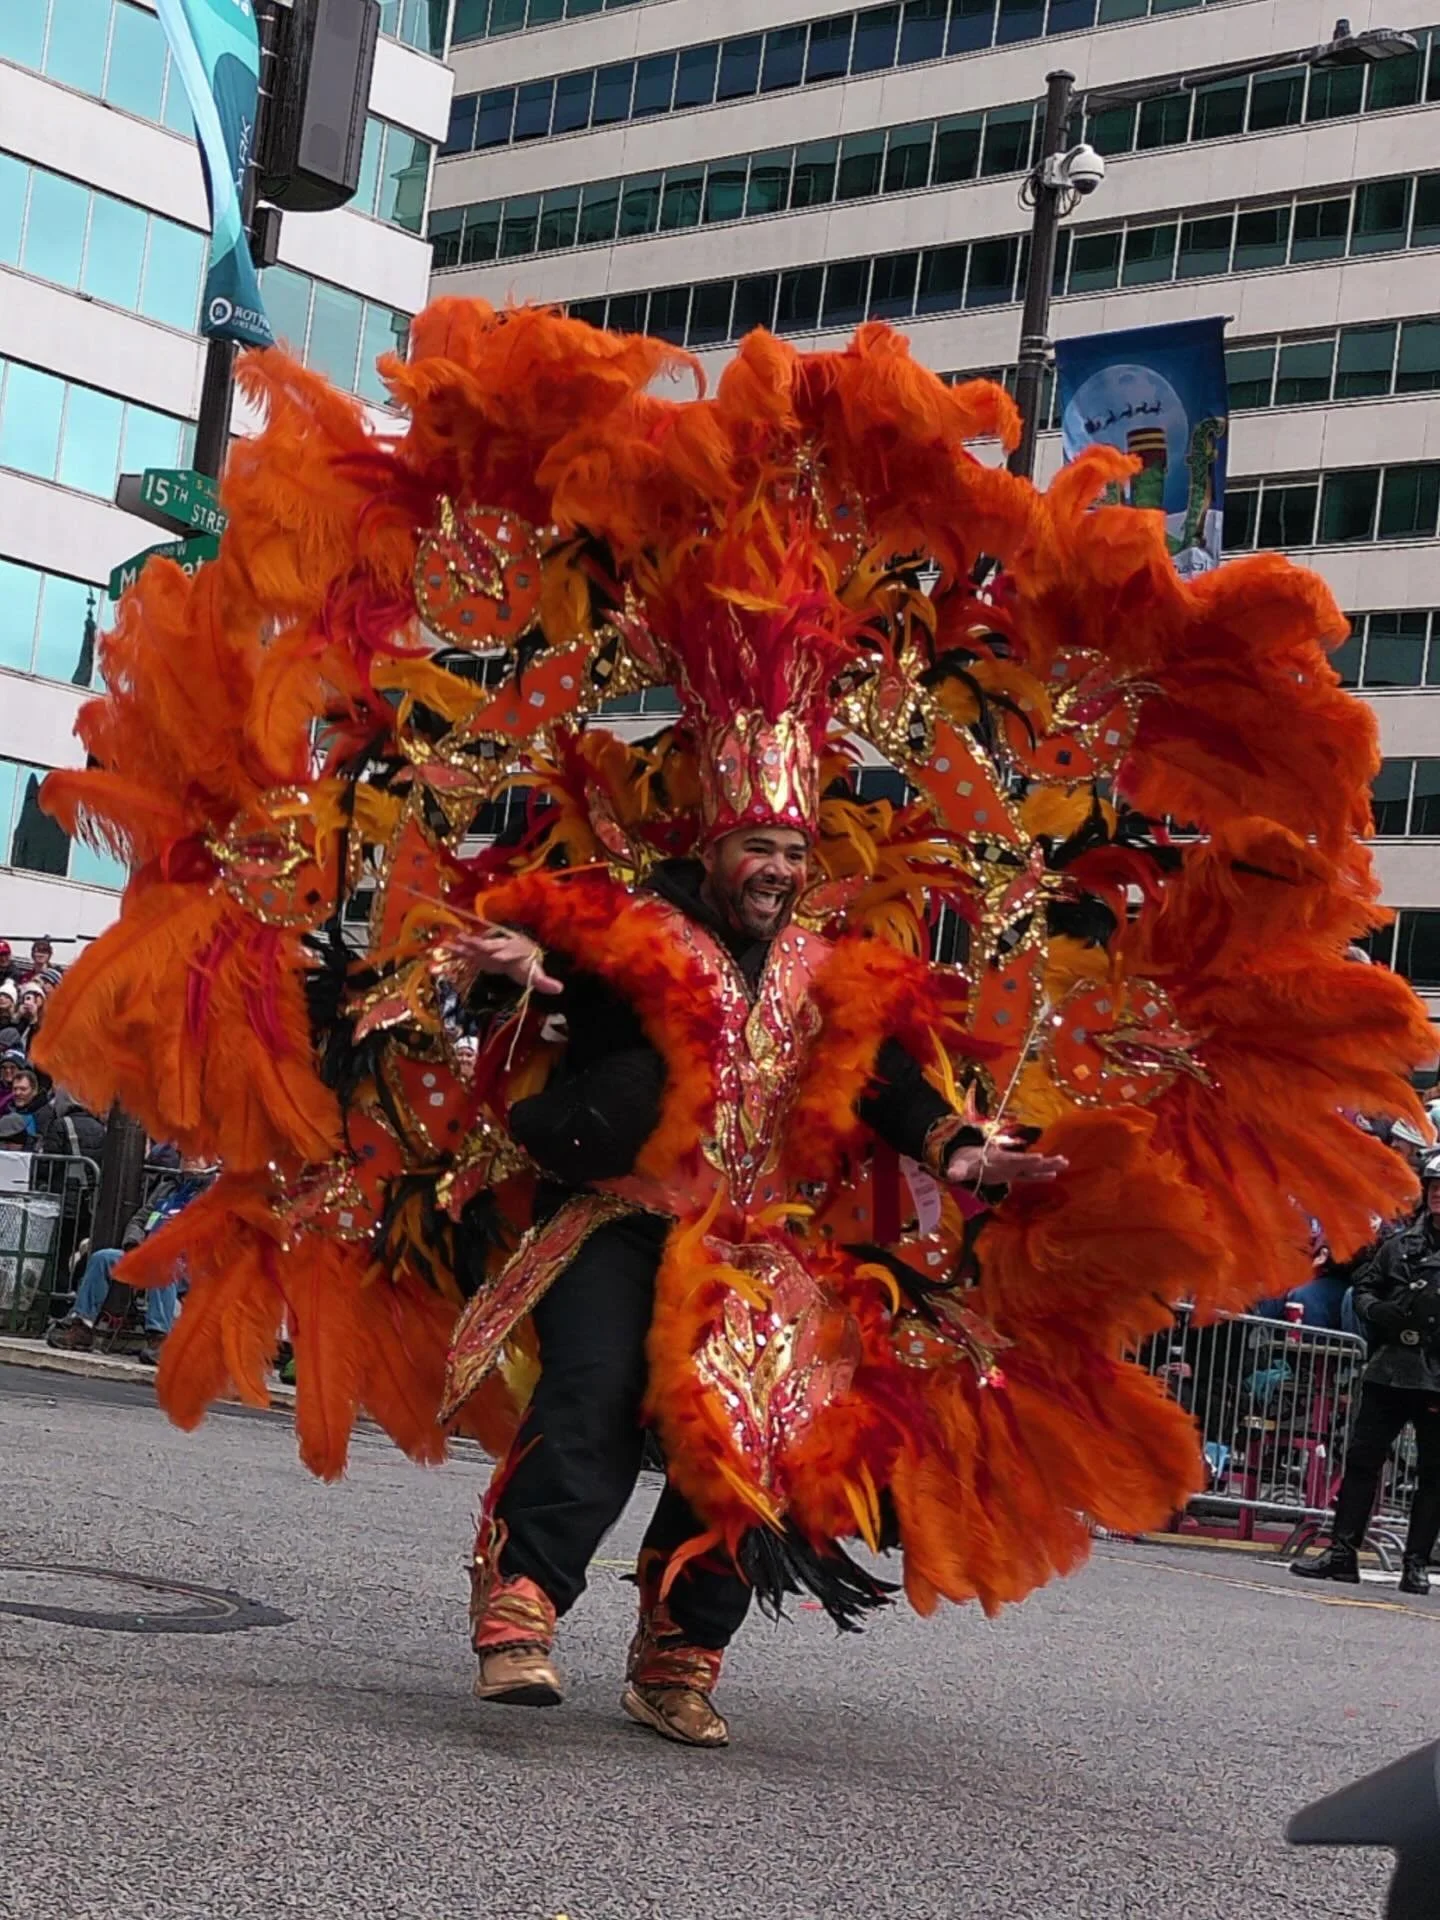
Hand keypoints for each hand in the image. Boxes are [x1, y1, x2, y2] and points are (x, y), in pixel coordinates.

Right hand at [446, 925, 562, 995]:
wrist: (518, 954)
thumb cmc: (526, 964)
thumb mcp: (535, 974)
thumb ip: (545, 982)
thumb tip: (560, 989)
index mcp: (513, 951)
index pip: (509, 953)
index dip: (504, 954)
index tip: (498, 957)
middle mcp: (500, 948)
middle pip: (490, 946)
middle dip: (481, 944)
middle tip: (469, 941)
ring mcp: (488, 950)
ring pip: (476, 946)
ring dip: (465, 944)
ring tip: (452, 941)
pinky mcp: (478, 954)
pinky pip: (466, 952)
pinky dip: (456, 950)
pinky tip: (444, 947)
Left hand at [945, 1143, 1067, 1187]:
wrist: (967, 1158)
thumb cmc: (964, 1161)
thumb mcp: (959, 1166)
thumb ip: (957, 1170)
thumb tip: (951, 1173)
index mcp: (997, 1159)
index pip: (1013, 1159)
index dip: (1025, 1160)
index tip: (1039, 1157)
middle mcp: (1008, 1161)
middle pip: (1028, 1161)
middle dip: (1044, 1161)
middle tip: (1061, 1159)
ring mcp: (1012, 1166)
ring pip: (1032, 1167)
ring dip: (1047, 1165)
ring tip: (1065, 1162)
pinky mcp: (1013, 1172)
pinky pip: (1028, 1175)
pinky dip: (1040, 1174)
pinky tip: (1054, 1175)